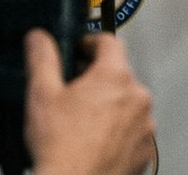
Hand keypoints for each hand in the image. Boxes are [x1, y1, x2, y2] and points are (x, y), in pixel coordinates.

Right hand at [26, 30, 154, 174]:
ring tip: (82, 124)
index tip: (79, 50)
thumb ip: (42, 59)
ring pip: (127, 104)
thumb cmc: (60, 149)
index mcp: (115, 76)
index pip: (109, 42)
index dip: (89, 43)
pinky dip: (119, 131)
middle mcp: (138, 96)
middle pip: (118, 75)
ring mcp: (145, 123)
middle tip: (72, 94)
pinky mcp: (146, 148)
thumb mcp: (42, 96)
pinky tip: (96, 141)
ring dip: (110, 107)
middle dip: (96, 80)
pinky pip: (134, 130)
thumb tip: (40, 38)